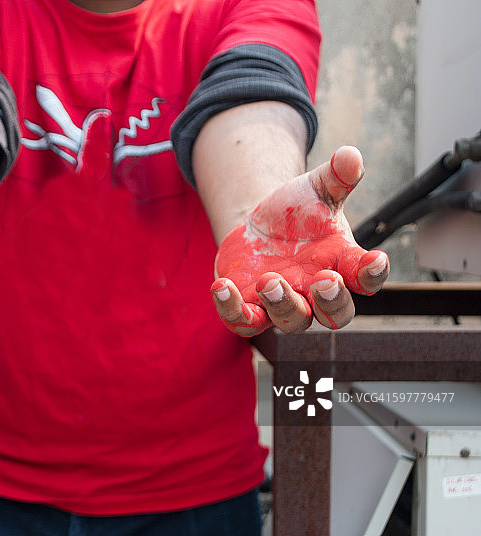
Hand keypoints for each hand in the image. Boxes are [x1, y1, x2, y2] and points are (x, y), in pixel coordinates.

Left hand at [212, 146, 388, 335]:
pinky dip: (232, 309)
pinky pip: (244, 321)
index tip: (375, 260)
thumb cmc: (299, 213)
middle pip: (336, 313)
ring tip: (269, 279)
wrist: (259, 226)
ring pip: (292, 321)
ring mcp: (284, 303)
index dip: (373, 272)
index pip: (366, 277)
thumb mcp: (316, 189)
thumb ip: (336, 176)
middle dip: (331, 301)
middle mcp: (317, 292)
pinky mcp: (250, 307)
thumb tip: (350, 155)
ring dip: (282, 304)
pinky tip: (221, 286)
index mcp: (342, 264)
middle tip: (324, 281)